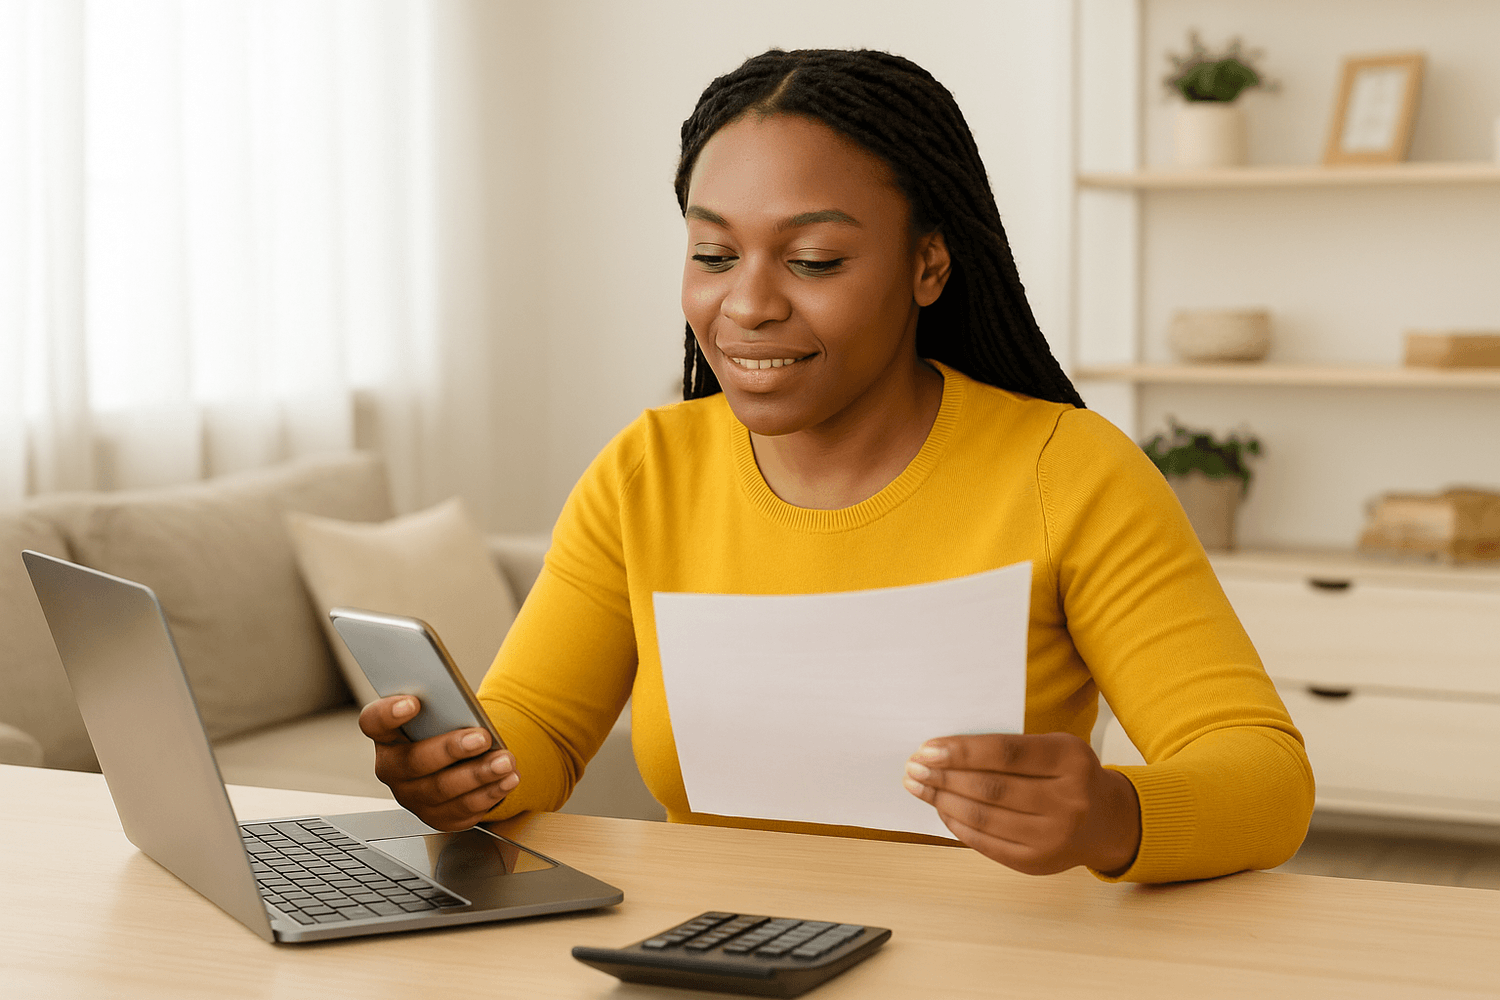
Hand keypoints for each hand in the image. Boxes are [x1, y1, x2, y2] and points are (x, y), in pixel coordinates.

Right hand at [358, 695, 518, 831]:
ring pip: (442, 790)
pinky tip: (507, 779)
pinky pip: (462, 810)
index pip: (374, 722)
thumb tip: (461, 703)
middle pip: (414, 762)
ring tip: (504, 761)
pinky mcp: (437, 817)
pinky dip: (489, 794)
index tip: (413, 702)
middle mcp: (393, 769)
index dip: (388, 714)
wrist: (464, 761)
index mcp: (388, 736)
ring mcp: (413, 797)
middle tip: (482, 738)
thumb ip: (445, 707)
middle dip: (451, 749)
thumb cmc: (449, 729)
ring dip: (478, 775)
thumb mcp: (444, 715)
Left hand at [903, 732, 1140, 875]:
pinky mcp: (1037, 863)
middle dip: (943, 776)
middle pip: (990, 787)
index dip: (962, 751)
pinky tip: (941, 808)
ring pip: (984, 817)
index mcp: (1070, 760)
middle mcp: (1068, 800)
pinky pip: (985, 842)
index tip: (927, 748)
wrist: (1106, 821)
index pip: (1005, 753)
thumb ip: (1009, 748)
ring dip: (942, 800)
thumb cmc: (1069, 775)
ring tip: (919, 786)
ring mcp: (1053, 836)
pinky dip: (957, 824)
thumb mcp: (1054, 747)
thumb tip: (944, 751)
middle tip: (913, 767)